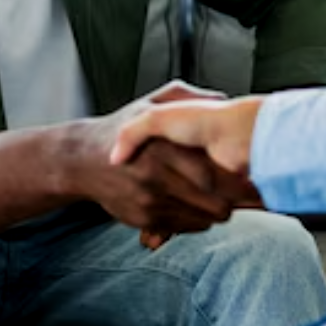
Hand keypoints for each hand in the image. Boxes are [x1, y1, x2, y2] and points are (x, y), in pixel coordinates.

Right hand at [73, 82, 255, 247]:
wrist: (80, 160)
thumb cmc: (121, 128)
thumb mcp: (149, 104)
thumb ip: (185, 99)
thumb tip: (221, 99)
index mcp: (161, 148)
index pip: (211, 175)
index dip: (234, 178)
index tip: (244, 172)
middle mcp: (155, 178)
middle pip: (214, 204)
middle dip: (232, 199)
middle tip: (241, 191)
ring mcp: (148, 202)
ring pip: (203, 219)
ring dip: (215, 209)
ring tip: (218, 196)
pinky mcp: (143, 220)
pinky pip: (185, 227)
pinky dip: (196, 218)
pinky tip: (195, 203)